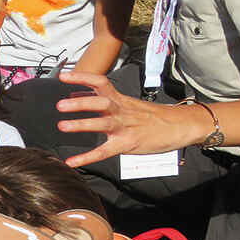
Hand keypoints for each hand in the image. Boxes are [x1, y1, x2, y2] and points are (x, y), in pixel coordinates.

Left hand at [54, 71, 207, 166]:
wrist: (179, 126)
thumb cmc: (150, 115)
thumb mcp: (126, 103)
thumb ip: (101, 99)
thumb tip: (74, 95)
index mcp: (120, 99)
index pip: (100, 82)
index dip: (81, 78)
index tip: (63, 77)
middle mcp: (121, 110)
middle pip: (100, 103)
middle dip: (80, 103)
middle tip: (60, 105)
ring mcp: (124, 127)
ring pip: (102, 124)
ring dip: (81, 125)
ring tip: (62, 126)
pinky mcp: (127, 144)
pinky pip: (105, 151)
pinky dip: (87, 157)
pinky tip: (72, 162)